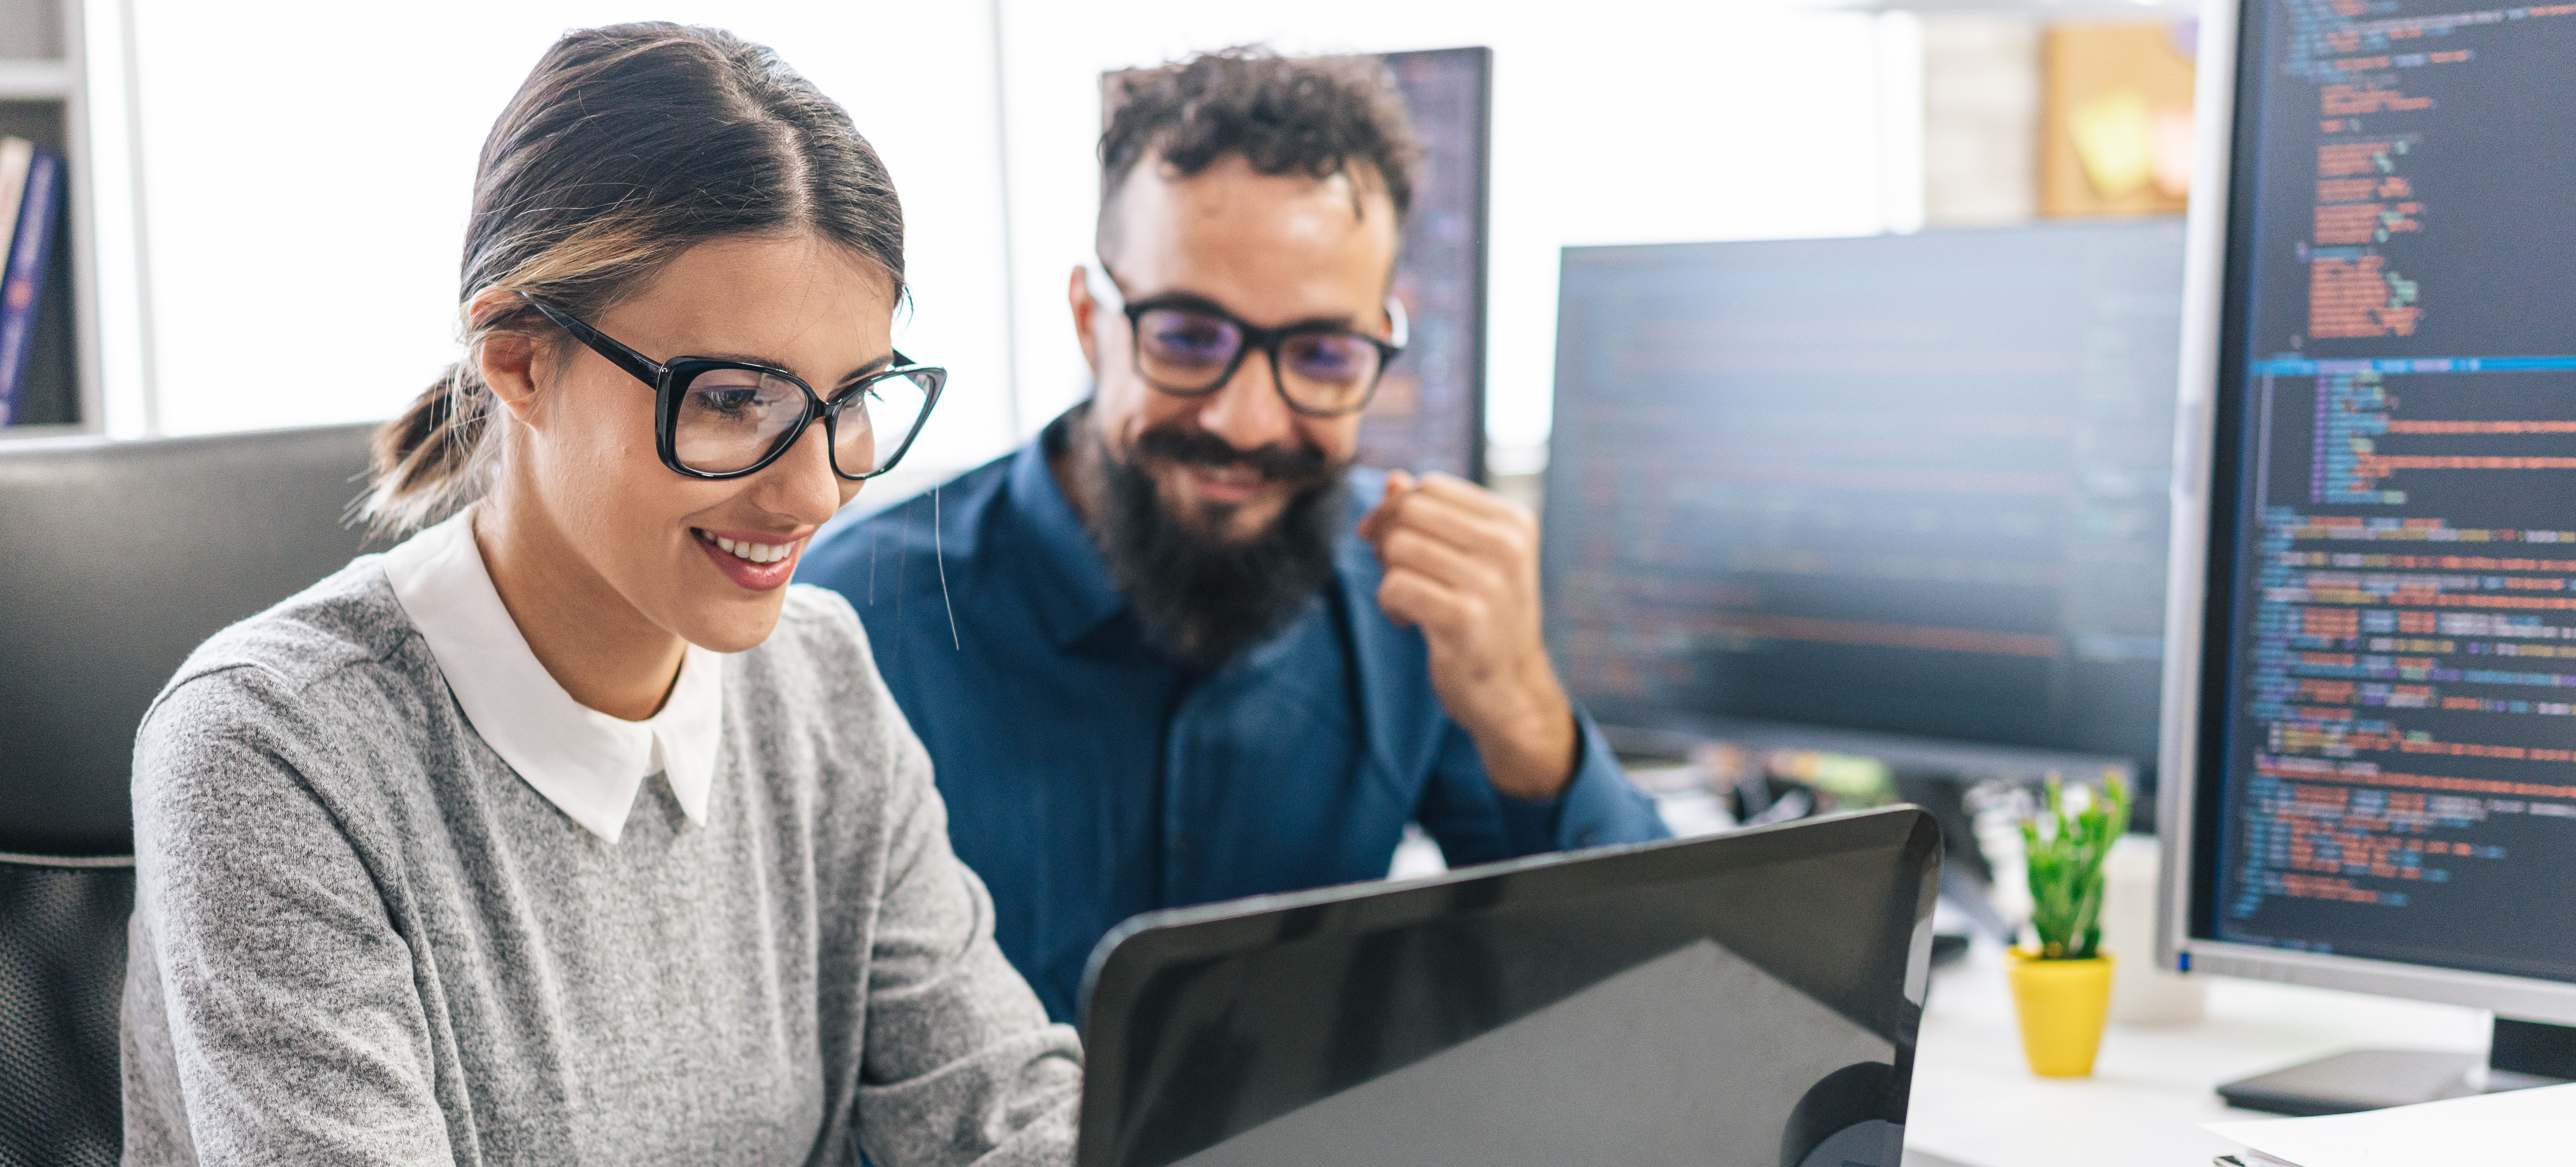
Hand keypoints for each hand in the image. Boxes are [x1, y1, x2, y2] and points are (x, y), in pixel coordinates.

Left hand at [1358, 471, 1578, 799]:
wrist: (1511, 689)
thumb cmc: (1486, 618)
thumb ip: (1434, 516)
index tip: (1390, 539)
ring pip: (1397, 547)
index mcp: (1513, 521)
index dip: (1396, 509)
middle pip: (1409, 511)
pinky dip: (1390, 605)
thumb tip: (1394, 480)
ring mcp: (1489, 582)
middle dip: (1387, 538)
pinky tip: (1409, 622)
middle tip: (1396, 571)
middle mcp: (1507, 545)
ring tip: (1410, 601)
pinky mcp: (1465, 618)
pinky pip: (1395, 587)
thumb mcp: (1470, 559)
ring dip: (1389, 576)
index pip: (1429, 486)